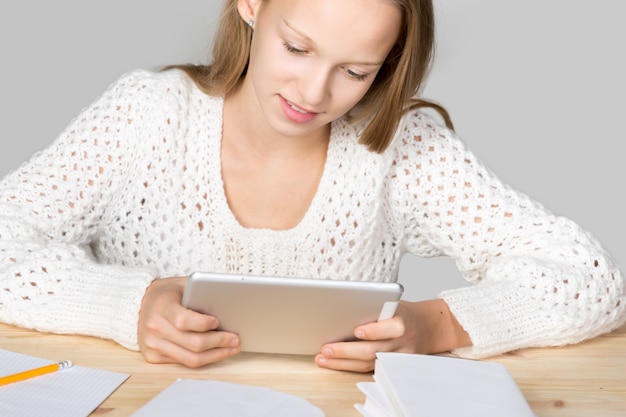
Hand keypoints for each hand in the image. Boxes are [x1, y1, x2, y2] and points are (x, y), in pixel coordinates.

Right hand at [137, 276, 240, 367]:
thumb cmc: (168, 293)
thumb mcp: (182, 285)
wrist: (141, 303)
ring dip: (216, 355)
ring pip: (191, 358)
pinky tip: (217, 352)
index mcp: (161, 305)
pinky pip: (184, 363)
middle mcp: (154, 326)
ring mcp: (152, 344)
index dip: (203, 323)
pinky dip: (204, 359)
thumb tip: (228, 306)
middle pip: (193, 342)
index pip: (183, 320)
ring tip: (232, 348)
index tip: (218, 321)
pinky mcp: (153, 356)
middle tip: (236, 339)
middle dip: (220, 342)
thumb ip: (200, 293)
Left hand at [314, 299, 470, 372]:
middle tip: (326, 348)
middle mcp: (403, 342)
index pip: (392, 328)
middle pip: (374, 350)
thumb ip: (375, 308)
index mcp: (404, 321)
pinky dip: (350, 367)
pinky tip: (333, 363)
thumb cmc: (403, 313)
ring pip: (369, 363)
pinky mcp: (392, 367)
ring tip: (323, 358)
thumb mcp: (393, 304)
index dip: (375, 331)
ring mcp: (399, 358)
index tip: (357, 330)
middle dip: (347, 351)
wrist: (427, 328)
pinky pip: (369, 369)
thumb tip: (342, 308)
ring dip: (343, 362)